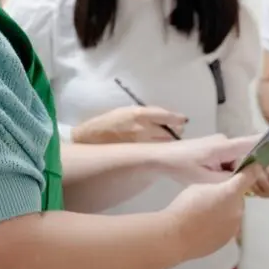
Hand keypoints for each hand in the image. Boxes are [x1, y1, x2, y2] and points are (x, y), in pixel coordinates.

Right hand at [72, 106, 187, 143]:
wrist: (85, 140)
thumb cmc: (105, 123)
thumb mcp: (124, 111)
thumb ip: (144, 114)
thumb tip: (164, 117)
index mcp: (138, 114)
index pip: (166, 116)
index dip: (177, 118)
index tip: (183, 119)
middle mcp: (142, 129)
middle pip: (169, 132)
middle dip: (175, 131)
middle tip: (176, 130)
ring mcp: (141, 145)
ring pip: (165, 145)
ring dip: (169, 142)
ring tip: (168, 142)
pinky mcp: (137, 157)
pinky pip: (155, 154)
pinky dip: (160, 152)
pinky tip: (159, 152)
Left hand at [152, 133, 260, 184]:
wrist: (163, 157)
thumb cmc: (183, 167)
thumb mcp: (207, 179)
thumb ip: (230, 179)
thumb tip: (251, 177)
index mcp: (224, 146)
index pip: (252, 143)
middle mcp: (224, 141)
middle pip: (245, 157)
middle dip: (244, 172)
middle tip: (240, 186)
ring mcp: (219, 143)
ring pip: (235, 160)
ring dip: (231, 172)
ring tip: (216, 182)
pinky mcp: (214, 147)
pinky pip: (227, 159)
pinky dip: (224, 169)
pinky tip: (212, 178)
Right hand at [166, 164, 262, 259]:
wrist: (177, 235)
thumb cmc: (185, 205)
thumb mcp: (199, 185)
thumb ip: (215, 185)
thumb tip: (221, 189)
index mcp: (230, 192)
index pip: (248, 177)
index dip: (252, 170)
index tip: (254, 166)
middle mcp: (237, 210)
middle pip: (238, 198)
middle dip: (229, 195)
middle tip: (211, 196)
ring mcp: (234, 227)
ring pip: (233, 213)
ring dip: (225, 211)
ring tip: (205, 213)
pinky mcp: (227, 240)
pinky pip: (227, 227)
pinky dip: (220, 224)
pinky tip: (204, 225)